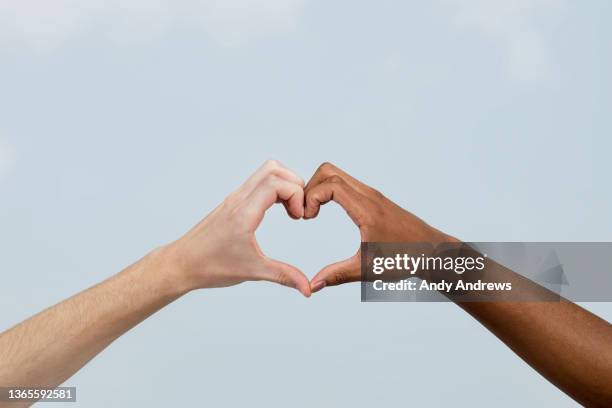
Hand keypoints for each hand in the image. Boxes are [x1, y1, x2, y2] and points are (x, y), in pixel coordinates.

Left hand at [163, 160, 310, 296]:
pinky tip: (277, 210)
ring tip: (290, 209)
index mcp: (244, 213)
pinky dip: (274, 189)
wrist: (181, 264)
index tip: (299, 217)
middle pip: (273, 169)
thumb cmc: (210, 266)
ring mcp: (234, 198)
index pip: (276, 183)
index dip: (296, 195)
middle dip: (294, 184)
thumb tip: (307, 288)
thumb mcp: (252, 271)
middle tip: (298, 209)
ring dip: (284, 184)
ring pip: (265, 172)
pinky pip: (257, 183)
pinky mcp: (232, 202)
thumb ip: (284, 276)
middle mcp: (239, 199)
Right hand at [303, 162, 455, 291]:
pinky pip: (346, 183)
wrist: (436, 252)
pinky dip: (330, 191)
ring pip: (338, 175)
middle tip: (305, 212)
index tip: (307, 218)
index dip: (311, 197)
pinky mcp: (374, 199)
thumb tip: (313, 285)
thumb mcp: (369, 269)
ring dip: (319, 188)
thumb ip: (338, 274)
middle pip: (330, 171)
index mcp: (367, 209)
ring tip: (312, 213)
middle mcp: (369, 196)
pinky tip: (326, 211)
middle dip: (310, 187)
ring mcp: (372, 195)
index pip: (331, 184)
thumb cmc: (407, 260)